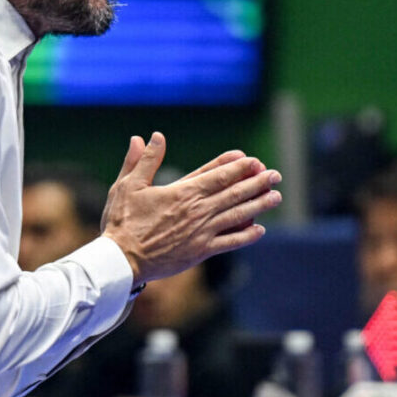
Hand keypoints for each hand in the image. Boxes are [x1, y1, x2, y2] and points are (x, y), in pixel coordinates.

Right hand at [100, 132, 281, 286]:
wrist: (121, 260)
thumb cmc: (122, 221)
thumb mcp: (128, 185)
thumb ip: (144, 160)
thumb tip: (153, 136)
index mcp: (182, 192)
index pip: (218, 175)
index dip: (238, 167)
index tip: (254, 160)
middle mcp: (197, 211)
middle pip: (234, 193)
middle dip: (257, 182)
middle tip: (275, 175)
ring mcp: (201, 232)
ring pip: (237, 215)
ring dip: (259, 205)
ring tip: (276, 197)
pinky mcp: (201, 251)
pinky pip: (230, 242)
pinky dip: (246, 236)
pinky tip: (260, 230)